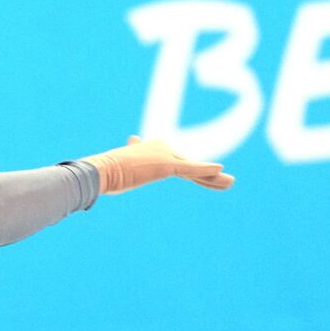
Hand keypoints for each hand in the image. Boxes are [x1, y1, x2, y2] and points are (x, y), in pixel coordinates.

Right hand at [81, 136, 235, 194]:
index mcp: (149, 148)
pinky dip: (206, 171)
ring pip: (193, 169)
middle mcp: (160, 148)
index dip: (190, 169)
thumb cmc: (103, 173)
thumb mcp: (115, 170)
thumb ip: (116, 168)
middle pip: (187, 165)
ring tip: (231, 183)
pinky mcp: (167, 165)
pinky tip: (223, 171)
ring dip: (213, 178)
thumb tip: (98, 168)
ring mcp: (164, 156)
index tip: (208, 169)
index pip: (174, 161)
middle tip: (226, 181)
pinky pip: (192, 170)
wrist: (101, 170)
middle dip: (206, 176)